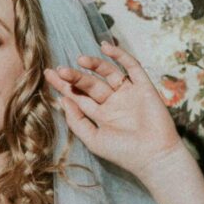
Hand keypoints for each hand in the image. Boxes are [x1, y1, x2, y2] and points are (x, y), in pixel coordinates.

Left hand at [43, 39, 182, 179]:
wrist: (154, 156)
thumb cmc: (123, 152)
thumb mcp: (93, 139)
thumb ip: (76, 121)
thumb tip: (63, 100)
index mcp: (100, 115)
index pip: (79, 96)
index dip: (64, 85)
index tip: (49, 74)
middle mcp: (113, 102)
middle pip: (90, 84)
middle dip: (75, 76)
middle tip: (61, 70)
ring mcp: (128, 94)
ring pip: (108, 73)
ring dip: (95, 64)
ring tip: (80, 60)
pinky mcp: (144, 87)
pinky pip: (132, 67)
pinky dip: (121, 56)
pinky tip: (106, 48)